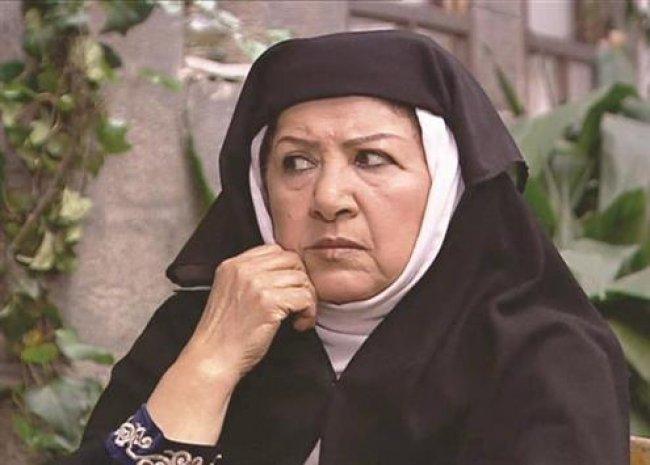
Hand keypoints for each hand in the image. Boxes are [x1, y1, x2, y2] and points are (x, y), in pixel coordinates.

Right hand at [183, 244, 317, 380]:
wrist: (212, 358)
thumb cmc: (223, 334)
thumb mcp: (229, 293)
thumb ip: (250, 277)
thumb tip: (284, 274)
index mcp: (232, 265)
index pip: (274, 250)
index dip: (288, 270)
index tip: (288, 289)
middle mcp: (244, 269)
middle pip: (292, 261)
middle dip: (301, 282)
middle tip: (298, 303)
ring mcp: (256, 284)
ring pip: (302, 279)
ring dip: (307, 299)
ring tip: (298, 317)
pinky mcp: (269, 302)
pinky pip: (305, 298)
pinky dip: (309, 313)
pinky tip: (298, 325)